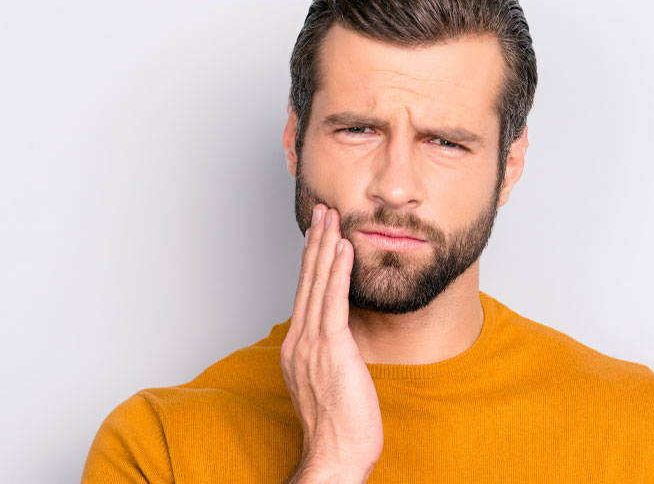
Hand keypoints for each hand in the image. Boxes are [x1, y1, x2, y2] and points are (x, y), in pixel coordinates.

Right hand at [281, 204, 383, 482]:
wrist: (336, 453)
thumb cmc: (338, 424)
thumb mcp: (329, 381)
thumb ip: (329, 354)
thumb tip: (340, 338)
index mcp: (298, 347)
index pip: (305, 294)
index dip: (312, 261)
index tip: (319, 236)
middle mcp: (300, 340)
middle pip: (307, 281)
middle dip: (315, 243)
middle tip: (322, 212)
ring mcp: (312, 343)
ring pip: (317, 284)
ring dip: (325, 247)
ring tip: (331, 218)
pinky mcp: (331, 348)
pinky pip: (333, 301)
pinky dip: (336, 271)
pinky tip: (342, 248)